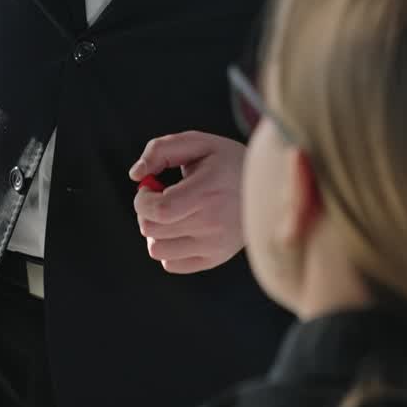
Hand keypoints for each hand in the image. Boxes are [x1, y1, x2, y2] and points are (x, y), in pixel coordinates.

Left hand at [129, 131, 245, 273]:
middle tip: (159, 197)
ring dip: (155, 230)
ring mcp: (214, 245)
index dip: (142, 200)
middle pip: (152, 229)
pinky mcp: (214, 259)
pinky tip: (181, 228)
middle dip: (145, 211)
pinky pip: (170, 264)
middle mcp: (212, 223)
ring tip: (170, 214)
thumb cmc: (227, 162)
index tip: (148, 188)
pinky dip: (167, 247)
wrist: (270, 189)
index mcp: (207, 191)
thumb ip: (161, 149)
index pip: (160, 210)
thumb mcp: (198, 143)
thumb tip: (136, 175)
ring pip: (157, 249)